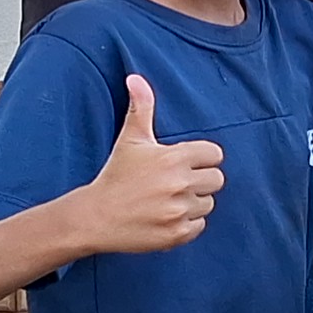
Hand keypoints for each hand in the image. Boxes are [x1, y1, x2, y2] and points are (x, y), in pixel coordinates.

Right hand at [76, 75, 223, 252]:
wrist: (95, 217)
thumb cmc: (115, 175)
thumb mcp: (130, 140)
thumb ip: (141, 107)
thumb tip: (135, 78)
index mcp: (174, 158)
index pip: (214, 154)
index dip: (200, 158)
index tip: (183, 162)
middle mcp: (180, 185)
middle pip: (217, 179)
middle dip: (200, 179)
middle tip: (176, 182)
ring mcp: (179, 211)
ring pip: (208, 203)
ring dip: (193, 202)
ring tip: (167, 200)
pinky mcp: (177, 234)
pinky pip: (199, 226)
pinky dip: (187, 223)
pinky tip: (166, 216)